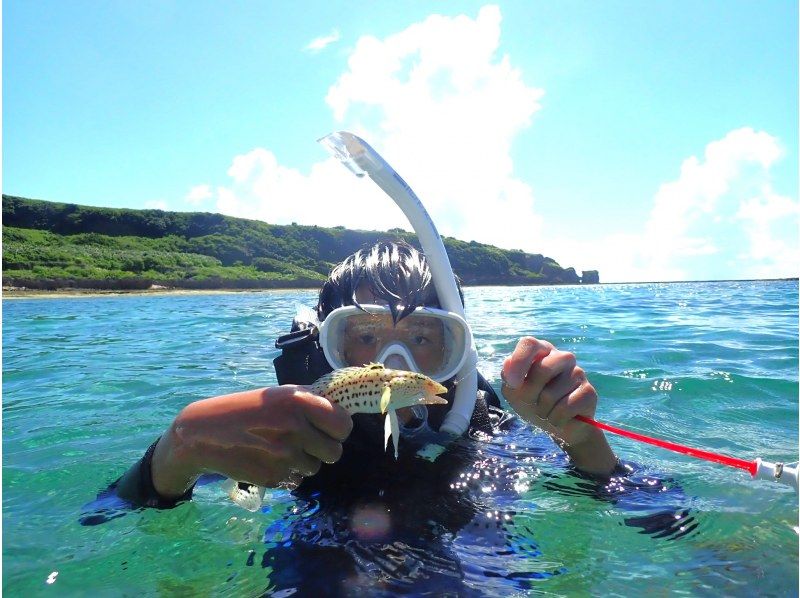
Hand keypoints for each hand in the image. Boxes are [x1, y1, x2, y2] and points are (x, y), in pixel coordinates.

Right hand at [151, 386, 352, 496]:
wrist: (204, 433)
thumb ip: (310, 401)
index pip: (343, 424)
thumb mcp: (278, 395)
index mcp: (299, 402)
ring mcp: (284, 455)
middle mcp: (294, 428)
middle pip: (334, 452)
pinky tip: (268, 459)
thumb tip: (343, 409)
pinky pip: (296, 480)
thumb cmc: (246, 409)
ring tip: (280, 447)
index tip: (330, 429)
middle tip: (307, 441)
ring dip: (304, 461)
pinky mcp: (274, 477)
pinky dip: (288, 473)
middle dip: (324, 449)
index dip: (339, 429)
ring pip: (315, 468)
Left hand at [501, 337, 615, 474]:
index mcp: (542, 351)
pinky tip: (559, 418)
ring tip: (547, 411)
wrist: (558, 425)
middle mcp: (562, 357)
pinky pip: (565, 408)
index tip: (513, 384)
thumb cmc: (533, 401)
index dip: (519, 362)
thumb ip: (508, 375)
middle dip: (530, 394)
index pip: (529, 344)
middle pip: (542, 369)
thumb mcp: (514, 390)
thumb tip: (508, 362)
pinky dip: (556, 419)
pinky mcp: (589, 392)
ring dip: (542, 411)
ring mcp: (578, 373)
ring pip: (550, 394)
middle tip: (532, 402)